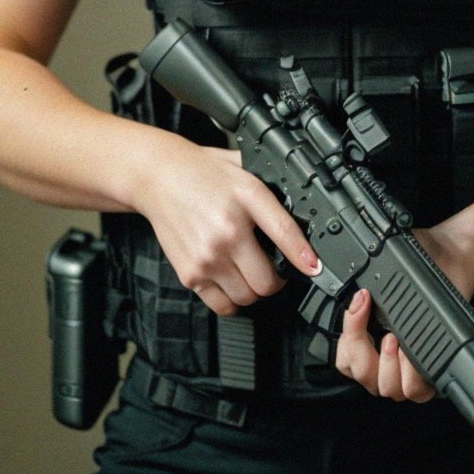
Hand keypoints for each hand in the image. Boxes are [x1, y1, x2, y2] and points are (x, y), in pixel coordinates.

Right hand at [137, 131, 319, 317]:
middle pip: (267, 281)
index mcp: (246, 197)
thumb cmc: (201, 172)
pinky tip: (233, 283)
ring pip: (247, 297)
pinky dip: (233, 300)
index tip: (315, 268)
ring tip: (252, 274)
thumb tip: (303, 206)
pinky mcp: (190, 273)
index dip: (305, 256)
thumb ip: (270, 187)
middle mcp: (227, 230)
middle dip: (277, 279)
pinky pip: (222, 305)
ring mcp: (207, 256)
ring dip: (255, 291)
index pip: (284, 233)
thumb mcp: (243, 168)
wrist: (158, 176)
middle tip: (276, 269)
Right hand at [332, 223, 473, 402]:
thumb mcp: (388, 272)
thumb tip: (349, 296)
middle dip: (362, 351)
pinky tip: (412, 353)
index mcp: (370, 337)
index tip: (359, 302)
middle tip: (376, 324)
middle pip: (362, 375)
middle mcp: (386, 358)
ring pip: (386, 387)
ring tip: (394, 339)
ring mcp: (408, 369)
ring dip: (387, 364)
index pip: (345, 357)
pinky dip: (411, 373)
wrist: (452, 260)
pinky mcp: (432, 374)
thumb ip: (364, 289)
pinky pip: (413, 389)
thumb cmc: (423, 264)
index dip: (347, 335)